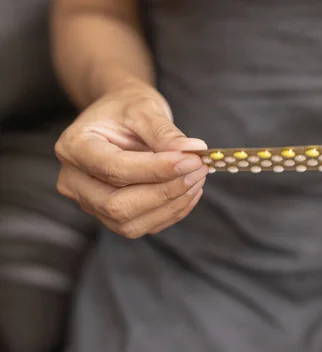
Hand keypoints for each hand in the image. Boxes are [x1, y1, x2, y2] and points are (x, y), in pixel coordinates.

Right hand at [55, 80, 207, 237]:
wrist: (119, 117)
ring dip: (172, 205)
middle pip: (117, 205)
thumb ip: (165, 132)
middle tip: (199, 169)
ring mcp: (90, 203)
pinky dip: (173, 212)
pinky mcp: (111, 216)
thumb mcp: (144, 108)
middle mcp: (74, 181)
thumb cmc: (127, 109)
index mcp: (74, 146)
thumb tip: (193, 151)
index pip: (115, 169)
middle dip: (165, 192)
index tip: (191, 160)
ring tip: (198, 177)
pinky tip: (191, 190)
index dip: (156, 169)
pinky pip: (143, 226)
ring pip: (130, 224)